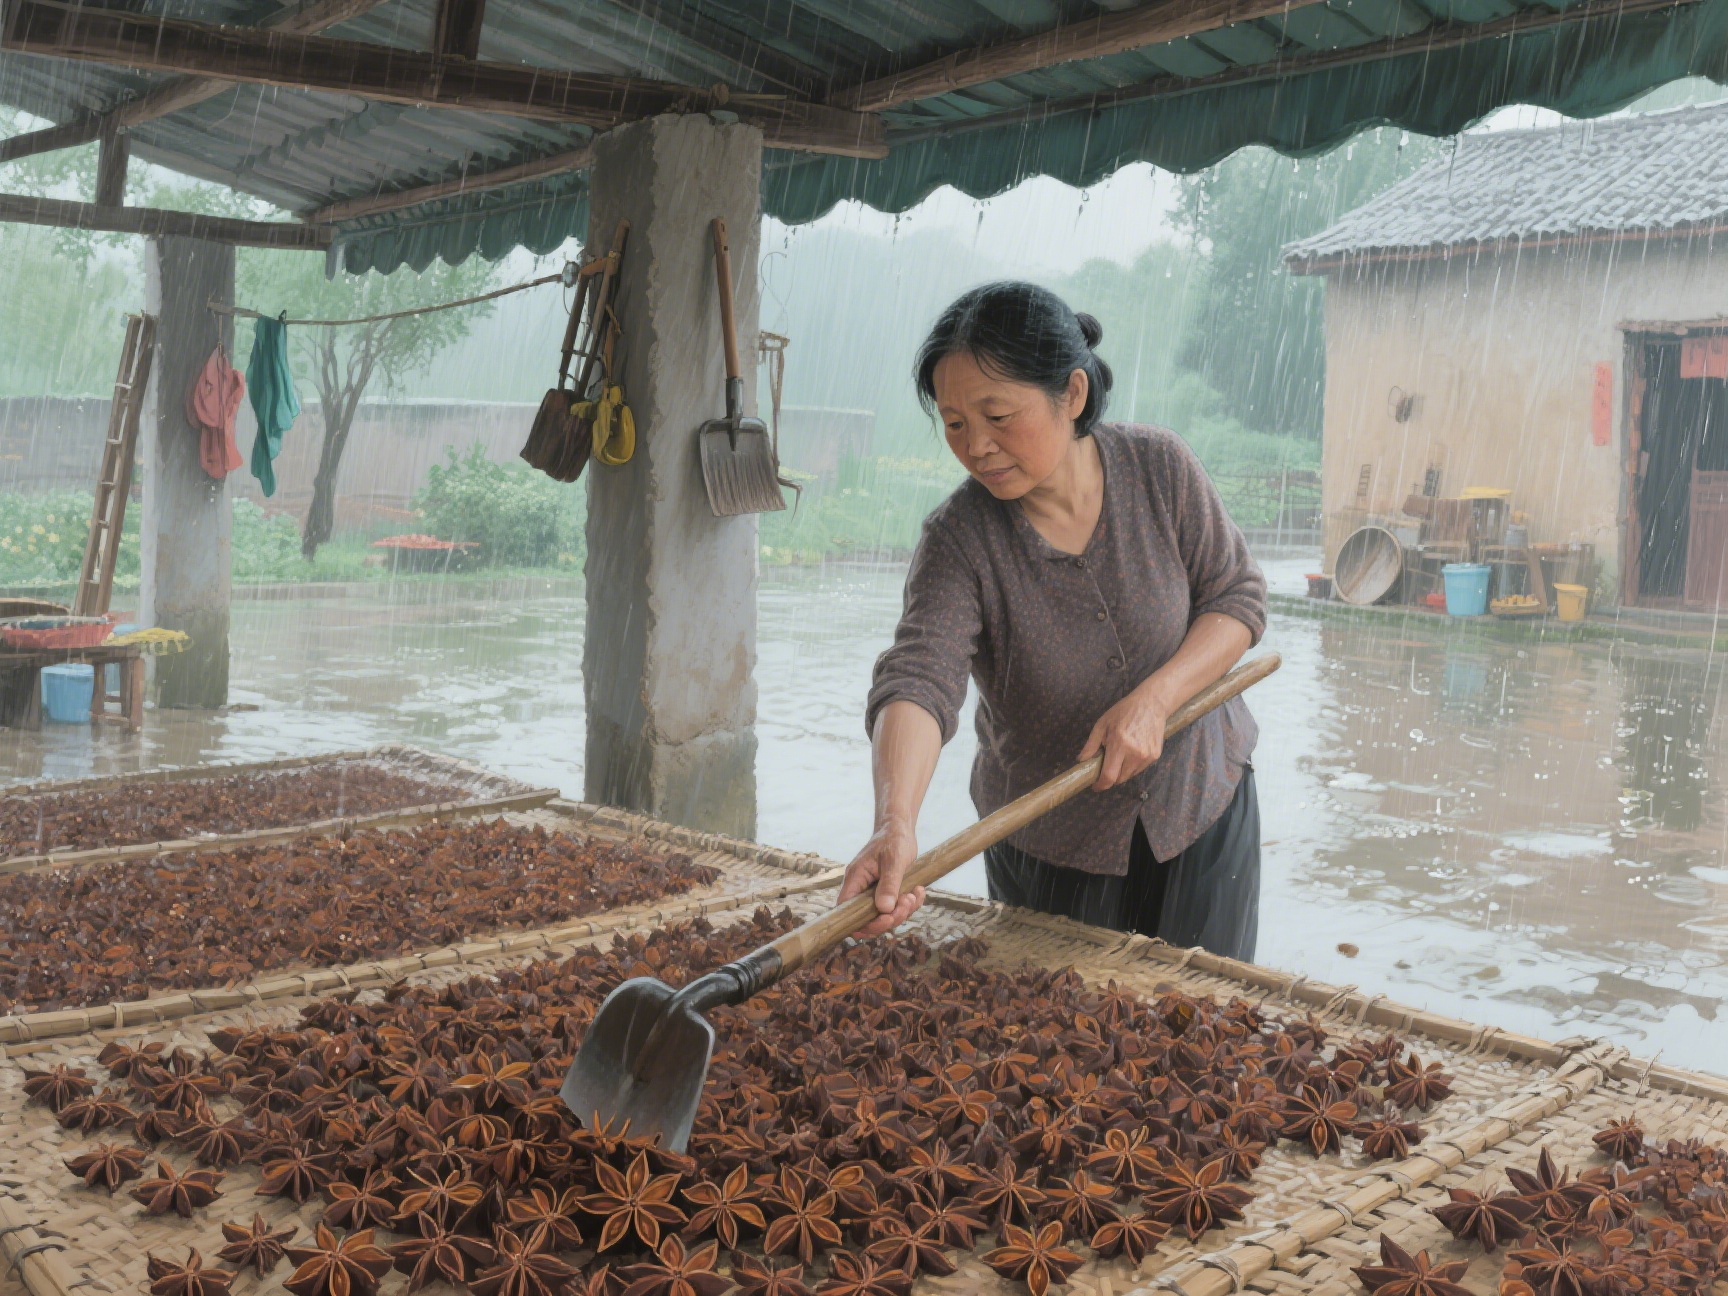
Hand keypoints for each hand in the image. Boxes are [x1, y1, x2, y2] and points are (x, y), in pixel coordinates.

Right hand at [836, 819, 925, 938]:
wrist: (900, 829)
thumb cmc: (893, 839)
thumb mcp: (893, 861)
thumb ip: (888, 885)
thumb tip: (884, 909)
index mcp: (855, 879)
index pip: (847, 910)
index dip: (864, 922)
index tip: (887, 918)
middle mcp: (861, 888)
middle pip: (867, 918)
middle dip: (890, 917)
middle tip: (906, 904)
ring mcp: (873, 892)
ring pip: (884, 915)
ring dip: (902, 911)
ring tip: (914, 895)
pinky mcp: (886, 892)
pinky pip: (895, 908)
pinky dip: (909, 904)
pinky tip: (918, 891)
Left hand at [1080, 683, 1171, 790]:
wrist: (1151, 704)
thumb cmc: (1123, 712)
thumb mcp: (1102, 724)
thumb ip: (1091, 745)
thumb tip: (1081, 761)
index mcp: (1119, 745)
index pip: (1109, 776)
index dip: (1100, 785)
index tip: (1095, 786)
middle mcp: (1135, 753)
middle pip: (1119, 779)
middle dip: (1110, 776)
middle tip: (1107, 763)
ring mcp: (1147, 756)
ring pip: (1130, 775)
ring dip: (1122, 771)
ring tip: (1120, 754)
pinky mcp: (1155, 756)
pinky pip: (1140, 769)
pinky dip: (1132, 765)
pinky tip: (1132, 751)